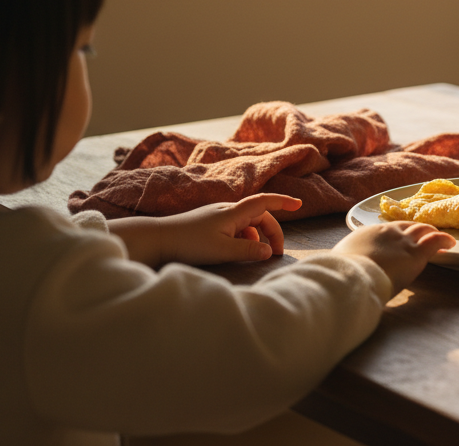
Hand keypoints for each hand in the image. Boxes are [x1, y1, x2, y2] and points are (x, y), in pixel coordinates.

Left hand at [108, 194, 302, 267]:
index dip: (283, 202)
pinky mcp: (209, 225)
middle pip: (259, 216)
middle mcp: (228, 211)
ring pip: (247, 224)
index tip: (300, 204)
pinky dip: (242, 239)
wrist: (158, 239)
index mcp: (234, 213)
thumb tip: (267, 251)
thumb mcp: (222, 250)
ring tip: (255, 256)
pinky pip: (235, 228)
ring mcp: (218, 217)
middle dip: (272, 232)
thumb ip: (248, 251)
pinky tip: (235, 252)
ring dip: (256, 238)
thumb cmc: (189, 243)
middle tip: (276, 254)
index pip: (265, 202)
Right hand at [333, 221, 455, 295]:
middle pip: (406, 226)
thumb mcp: (340, 262)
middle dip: (415, 229)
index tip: (398, 240)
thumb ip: (347, 262)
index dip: (396, 234)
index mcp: (367, 233)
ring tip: (439, 236)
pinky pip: (435, 240)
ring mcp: (403, 241)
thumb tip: (342, 271)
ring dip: (431, 232)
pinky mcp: (416, 252)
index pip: (386, 230)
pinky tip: (450, 243)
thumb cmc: (342, 275)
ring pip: (422, 229)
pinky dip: (444, 239)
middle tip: (422, 235)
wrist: (351, 277)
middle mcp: (387, 232)